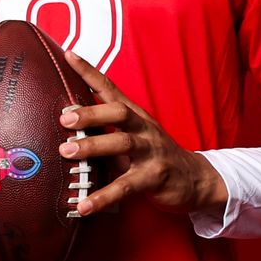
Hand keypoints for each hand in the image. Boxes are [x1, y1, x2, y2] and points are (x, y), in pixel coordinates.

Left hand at [58, 52, 226, 217]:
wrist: (196, 179)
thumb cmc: (154, 155)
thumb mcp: (133, 135)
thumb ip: (105, 128)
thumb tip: (67, 121)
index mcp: (135, 116)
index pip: (110, 88)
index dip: (89, 71)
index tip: (68, 54)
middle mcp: (143, 129)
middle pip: (118, 112)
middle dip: (91, 113)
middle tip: (65, 118)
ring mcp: (151, 152)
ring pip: (122, 144)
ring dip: (93, 146)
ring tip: (66, 152)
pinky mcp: (155, 177)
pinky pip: (126, 186)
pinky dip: (103, 196)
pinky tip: (83, 205)